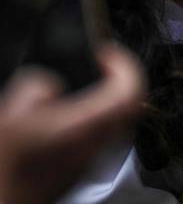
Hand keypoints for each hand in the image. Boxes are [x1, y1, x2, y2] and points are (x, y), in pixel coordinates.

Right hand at [0, 44, 144, 203]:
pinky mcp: (82, 169)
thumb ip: (38, 86)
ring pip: (118, 120)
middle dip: (118, 78)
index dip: (124, 63)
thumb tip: (50, 83)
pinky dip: (93, 117)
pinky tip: (67, 113)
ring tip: (83, 86)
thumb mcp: (13, 113)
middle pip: (130, 103)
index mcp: (89, 126)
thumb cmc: (6, 168)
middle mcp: (100, 144)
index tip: (106, 53)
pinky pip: (101, 135)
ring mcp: (93, 159)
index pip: (131, 89)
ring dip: (106, 98)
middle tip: (99, 66)